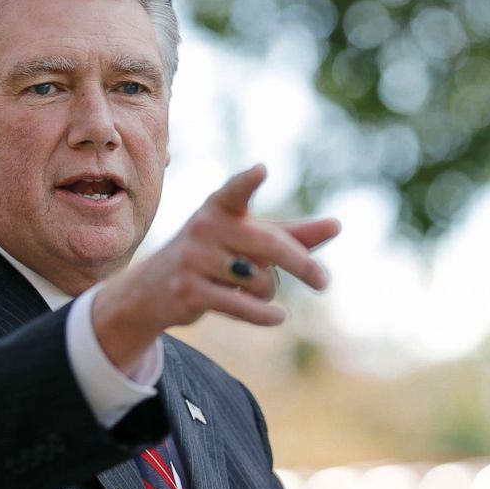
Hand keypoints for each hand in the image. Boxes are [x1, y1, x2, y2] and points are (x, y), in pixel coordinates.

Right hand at [92, 164, 339, 372]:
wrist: (152, 288)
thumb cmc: (213, 255)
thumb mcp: (247, 239)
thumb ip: (291, 234)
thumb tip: (337, 225)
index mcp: (220, 207)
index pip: (235, 191)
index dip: (248, 181)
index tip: (261, 170)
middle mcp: (205, 228)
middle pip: (268, 245)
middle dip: (301, 264)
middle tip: (323, 282)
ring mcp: (194, 259)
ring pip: (258, 280)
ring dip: (268, 292)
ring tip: (253, 289)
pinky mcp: (189, 290)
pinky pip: (240, 305)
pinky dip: (264, 314)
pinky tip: (279, 318)